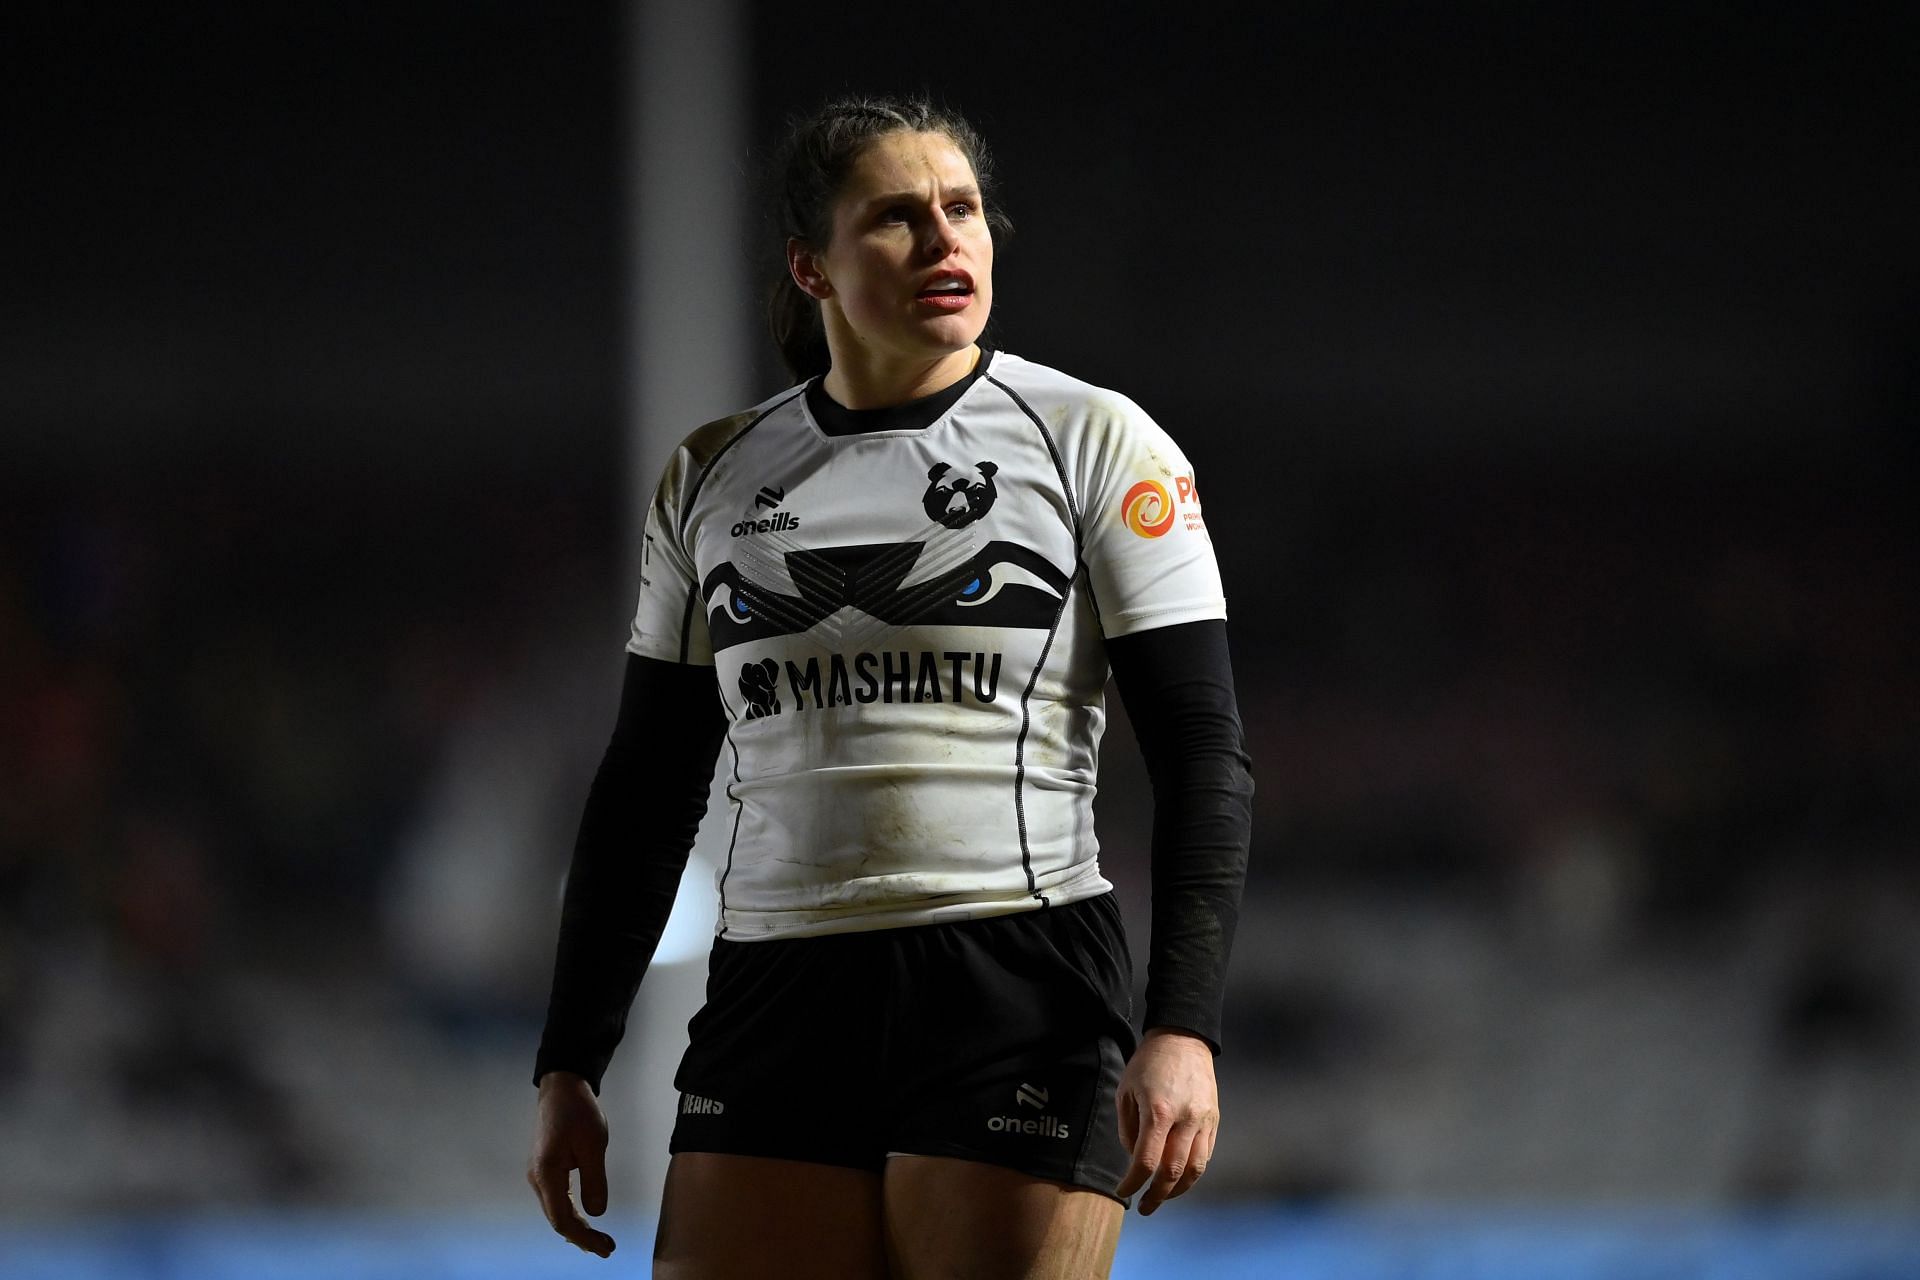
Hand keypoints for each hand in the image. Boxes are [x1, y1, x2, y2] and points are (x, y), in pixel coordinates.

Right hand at [527, 1071, 616, 1257]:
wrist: (561, 1089)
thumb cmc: (578, 1112)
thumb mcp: (594, 1145)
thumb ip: (595, 1180)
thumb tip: (597, 1213)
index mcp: (546, 1173)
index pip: (562, 1219)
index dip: (583, 1237)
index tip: (605, 1247)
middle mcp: (537, 1179)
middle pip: (557, 1219)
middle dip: (582, 1237)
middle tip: (608, 1248)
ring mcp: (539, 1175)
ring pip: (556, 1211)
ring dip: (577, 1228)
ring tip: (600, 1241)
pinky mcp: (546, 1170)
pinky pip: (557, 1200)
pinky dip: (572, 1214)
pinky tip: (585, 1222)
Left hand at [1114, 1028, 1217, 1214]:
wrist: (1183, 1038)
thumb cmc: (1148, 1063)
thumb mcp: (1126, 1090)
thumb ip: (1128, 1128)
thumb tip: (1135, 1158)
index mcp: (1158, 1111)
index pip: (1146, 1161)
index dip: (1133, 1182)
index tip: (1124, 1191)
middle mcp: (1185, 1119)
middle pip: (1173, 1171)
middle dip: (1157, 1195)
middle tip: (1144, 1207)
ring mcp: (1203, 1120)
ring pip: (1195, 1169)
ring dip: (1178, 1190)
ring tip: (1162, 1197)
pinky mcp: (1213, 1119)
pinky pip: (1205, 1155)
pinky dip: (1192, 1172)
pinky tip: (1178, 1177)